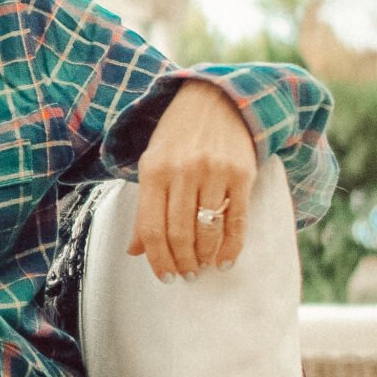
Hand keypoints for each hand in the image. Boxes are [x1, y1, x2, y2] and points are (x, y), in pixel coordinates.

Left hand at [130, 82, 256, 279]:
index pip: (151, 228)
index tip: (164, 277)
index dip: (157, 259)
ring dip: (205, 256)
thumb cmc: (178, 138)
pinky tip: (225, 260)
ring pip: (207, 229)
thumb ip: (145, 208)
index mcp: (154, 171)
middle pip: (179, 233)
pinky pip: (237, 219)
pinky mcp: (241, 173)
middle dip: (182, 262)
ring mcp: (214, 171)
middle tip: (186, 275)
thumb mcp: (152, 165)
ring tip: (202, 266)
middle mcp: (183, 171)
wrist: (216, 100)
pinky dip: (232, 246)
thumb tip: (135, 252)